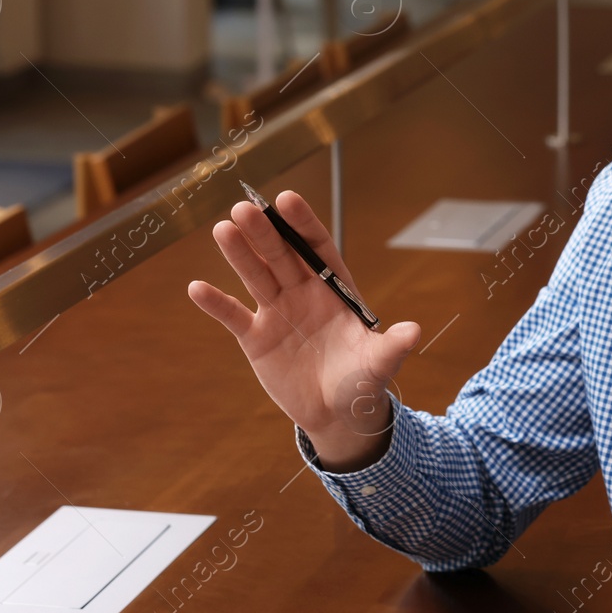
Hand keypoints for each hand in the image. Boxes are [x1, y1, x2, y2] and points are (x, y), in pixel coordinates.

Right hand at [187, 190, 420, 470]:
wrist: (338, 413)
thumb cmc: (363, 380)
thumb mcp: (379, 363)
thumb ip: (392, 346)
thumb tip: (415, 331)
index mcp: (334, 289)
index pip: (317, 248)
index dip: (303, 224)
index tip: (287, 199)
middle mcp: (303, 293)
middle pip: (282, 256)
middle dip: (265, 232)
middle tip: (245, 207)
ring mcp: (278, 313)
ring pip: (256, 276)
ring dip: (239, 254)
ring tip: (223, 229)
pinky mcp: (256, 339)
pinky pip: (234, 316)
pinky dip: (216, 303)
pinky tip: (196, 287)